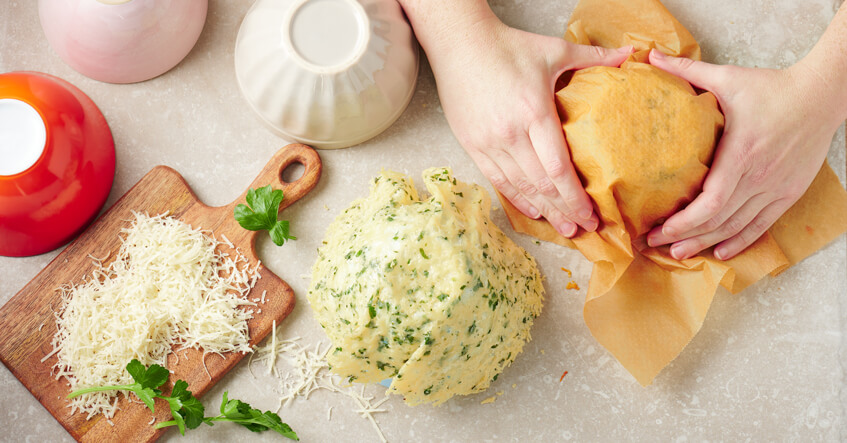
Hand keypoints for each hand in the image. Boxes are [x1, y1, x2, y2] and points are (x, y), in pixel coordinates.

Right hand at [423, 16, 629, 236]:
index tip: (591, 214)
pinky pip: (496, 179)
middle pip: (541, 184)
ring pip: (519, 186)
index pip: (557, 167)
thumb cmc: (507, 46)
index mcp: (534, 112)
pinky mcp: (472, 144)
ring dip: (543, 210)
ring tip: (562, 228)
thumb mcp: (553, 49)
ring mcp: (489, 141)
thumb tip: (630, 56)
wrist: (460, 43)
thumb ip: (593, 57)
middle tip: (583, 229)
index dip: (575, 196)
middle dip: (564, 210)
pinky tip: (532, 211)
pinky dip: (516, 198)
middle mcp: (510, 133)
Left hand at [646, 49, 842, 259]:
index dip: (684, 223)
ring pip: (738, 227)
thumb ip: (689, 70)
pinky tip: (721, 251)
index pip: (711, 203)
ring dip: (707, 244)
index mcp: (742, 154)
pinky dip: (741, 240)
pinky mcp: (789, 192)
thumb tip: (653, 57)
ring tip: (679, 254)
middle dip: (685, 238)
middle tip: (656, 246)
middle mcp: (759, 177)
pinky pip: (762, 225)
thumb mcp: (729, 77)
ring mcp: (776, 188)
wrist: (822, 96)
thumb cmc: (773, 88)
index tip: (658, 230)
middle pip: (719, 221)